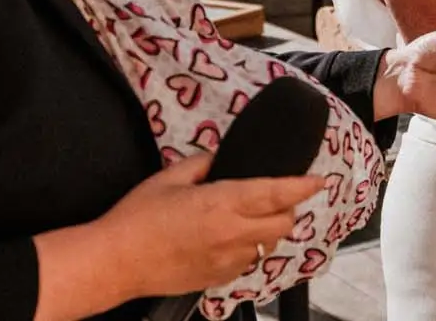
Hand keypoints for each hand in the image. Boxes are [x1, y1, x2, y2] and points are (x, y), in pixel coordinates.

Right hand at [93, 154, 323, 298]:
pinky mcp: (219, 279)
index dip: (302, 187)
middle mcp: (232, 234)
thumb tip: (223, 156)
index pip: (276, 194)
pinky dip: (249, 249)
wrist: (116, 262)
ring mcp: (228, 260)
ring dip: (269, 230)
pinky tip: (229, 239)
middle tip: (277, 197)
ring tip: (251, 218)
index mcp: (222, 203)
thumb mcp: (170, 177)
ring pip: (269, 245)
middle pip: (284, 223)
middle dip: (288, 209)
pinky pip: (248, 262)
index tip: (319, 180)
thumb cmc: (137, 217)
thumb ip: (203, 163)